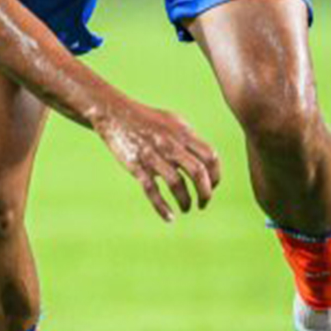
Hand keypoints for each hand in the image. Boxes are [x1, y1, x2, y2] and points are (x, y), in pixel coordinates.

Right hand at [95, 98, 221, 222]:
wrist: (114, 113)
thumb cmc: (146, 118)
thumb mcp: (173, 121)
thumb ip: (190, 138)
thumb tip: (207, 158)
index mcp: (183, 133)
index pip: (210, 157)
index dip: (216, 175)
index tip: (212, 186)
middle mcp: (170, 144)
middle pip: (198, 172)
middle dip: (205, 193)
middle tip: (203, 203)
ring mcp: (153, 155)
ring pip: (177, 184)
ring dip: (186, 201)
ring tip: (187, 208)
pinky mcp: (136, 165)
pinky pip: (152, 190)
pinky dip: (162, 207)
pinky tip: (170, 217)